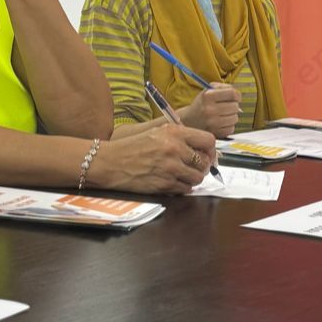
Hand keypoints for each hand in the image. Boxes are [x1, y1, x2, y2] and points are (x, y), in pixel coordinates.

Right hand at [93, 125, 216, 194]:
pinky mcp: (165, 184)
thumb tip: (204, 150)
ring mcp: (170, 167)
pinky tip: (172, 182)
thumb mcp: (158, 133)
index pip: (209, 140)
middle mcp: (175, 148)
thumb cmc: (133, 147)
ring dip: (193, 179)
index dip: (211, 150)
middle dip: (202, 167)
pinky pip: (186, 189)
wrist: (110, 162)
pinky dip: (182, 187)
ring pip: (198, 177)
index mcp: (174, 132)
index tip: (207, 155)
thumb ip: (180, 138)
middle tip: (194, 168)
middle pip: (205, 161)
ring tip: (182, 175)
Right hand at [181, 82, 241, 137]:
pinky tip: (221, 123)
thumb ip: (222, 87)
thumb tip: (237, 95)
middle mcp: (209, 109)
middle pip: (235, 106)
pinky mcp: (215, 133)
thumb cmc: (201, 104)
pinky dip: (228, 126)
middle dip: (232, 106)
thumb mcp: (207, 90)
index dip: (237, 95)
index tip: (235, 97)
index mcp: (208, 96)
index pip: (232, 93)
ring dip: (231, 116)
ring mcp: (212, 123)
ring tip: (222, 115)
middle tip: (225, 107)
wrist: (188, 120)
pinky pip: (231, 129)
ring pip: (235, 118)